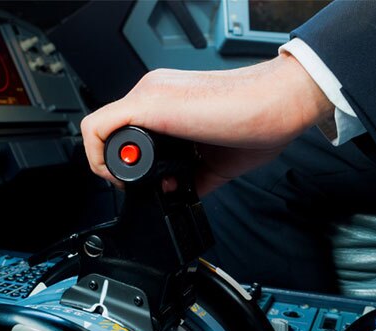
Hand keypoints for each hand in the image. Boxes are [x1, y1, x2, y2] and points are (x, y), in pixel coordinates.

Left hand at [80, 52, 334, 195]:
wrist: (279, 105)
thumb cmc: (258, 123)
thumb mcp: (215, 160)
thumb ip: (190, 175)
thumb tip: (176, 193)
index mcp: (167, 101)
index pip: (128, 132)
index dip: (130, 164)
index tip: (151, 183)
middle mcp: (154, 92)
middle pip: (113, 132)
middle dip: (120, 166)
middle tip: (142, 187)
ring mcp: (149, 94)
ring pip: (102, 129)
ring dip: (111, 163)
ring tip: (135, 183)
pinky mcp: (148, 103)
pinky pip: (97, 129)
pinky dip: (98, 157)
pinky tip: (121, 176)